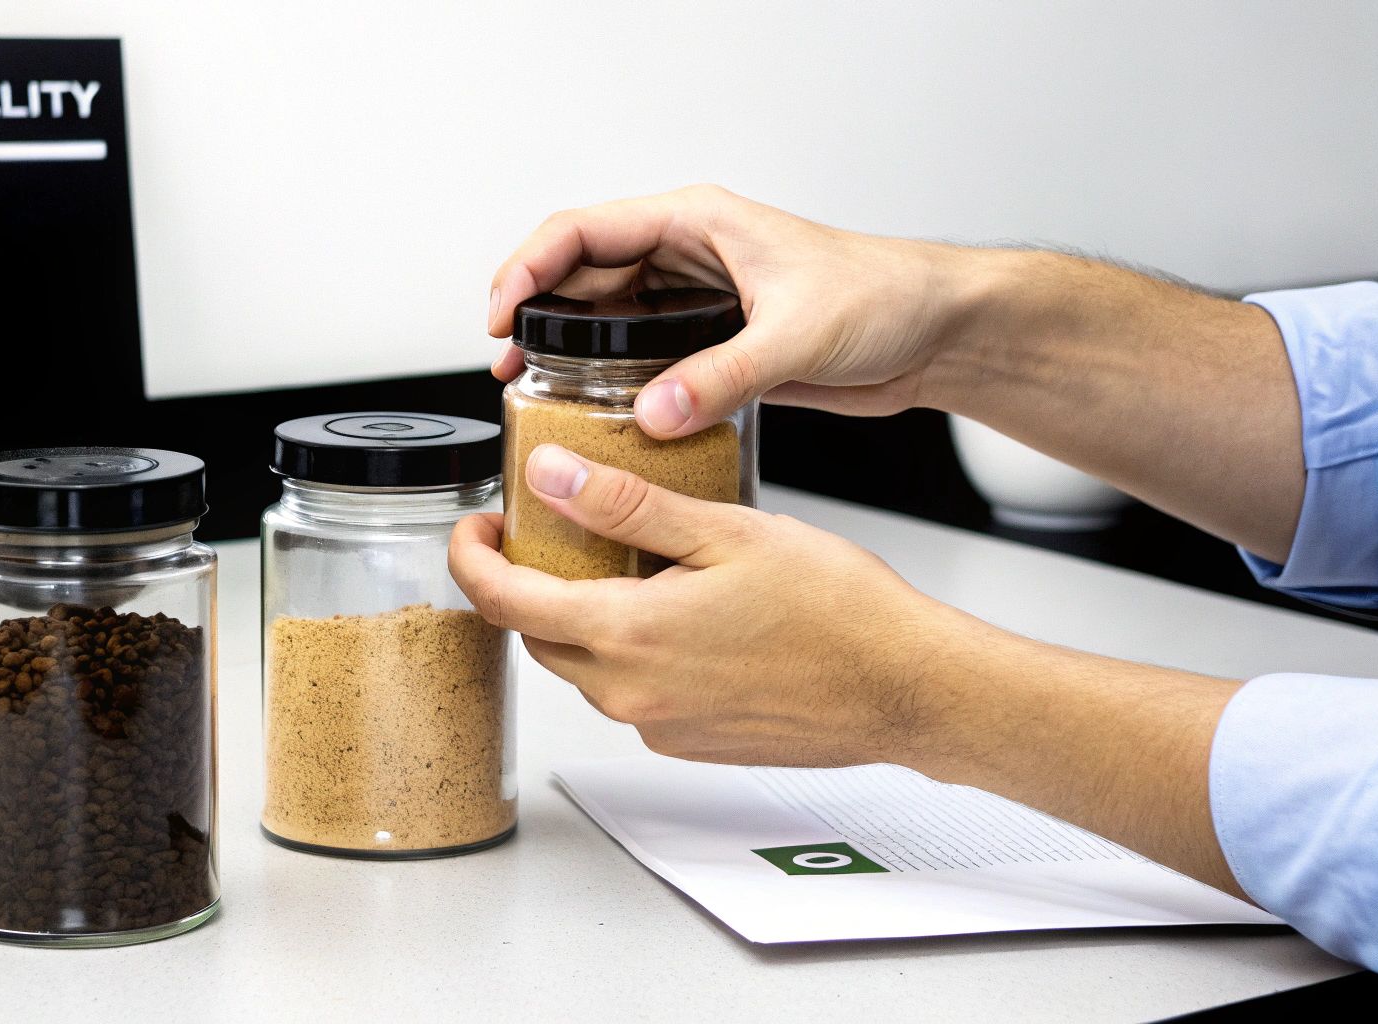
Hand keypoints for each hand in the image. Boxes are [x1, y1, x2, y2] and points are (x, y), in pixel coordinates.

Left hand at [448, 443, 969, 765]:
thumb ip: (626, 506)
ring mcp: (658, 725)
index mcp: (628, 635)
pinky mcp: (687, 742)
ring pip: (585, 664)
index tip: (477, 525)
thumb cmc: (837, 608)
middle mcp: (631, 694)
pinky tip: (680, 611)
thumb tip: (549, 477)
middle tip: (551, 530)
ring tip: (629, 561)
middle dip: (527, 582)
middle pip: (538, 634)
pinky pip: (631, 690)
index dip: (471, 558)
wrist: (906, 686)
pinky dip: (632, 648)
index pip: (503, 602)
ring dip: (584, 615)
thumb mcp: (724, 530)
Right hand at [486, 184, 977, 436]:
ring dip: (566, 352)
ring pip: (605, 320)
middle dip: (534, 316)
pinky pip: (641, 359)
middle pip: (581, 276)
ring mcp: (696, 301)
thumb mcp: (799, 334)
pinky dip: (610, 383)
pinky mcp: (712, 345)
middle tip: (505, 366)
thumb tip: (654, 412)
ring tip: (530, 392)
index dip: (529, 268)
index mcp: (697, 222)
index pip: (584, 231)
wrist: (937, 333)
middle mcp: (688, 256)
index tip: (502, 315)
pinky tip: (593, 414)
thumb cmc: (886, 296)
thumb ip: (723, 376)